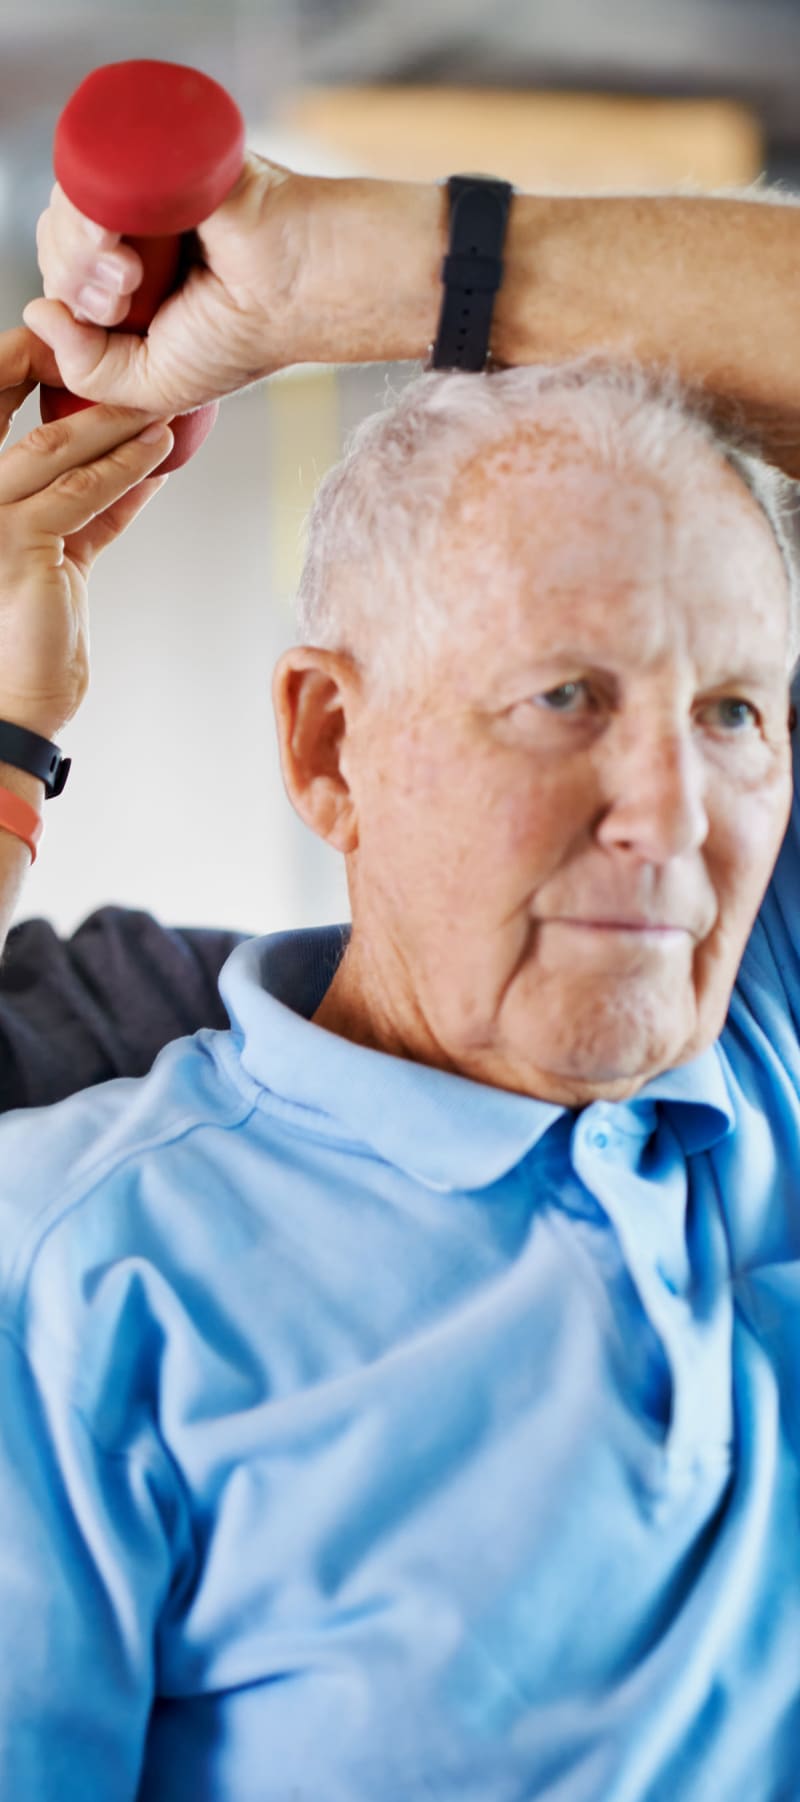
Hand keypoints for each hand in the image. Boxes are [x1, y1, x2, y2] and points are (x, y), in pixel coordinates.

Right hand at [0, 325, 172, 736]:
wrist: (15, 706)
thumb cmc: (35, 639)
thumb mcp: (60, 558)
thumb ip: (87, 511)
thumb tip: (137, 470)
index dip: (28, 372)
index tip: (82, 354)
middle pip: (10, 410)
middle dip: (64, 372)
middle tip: (122, 356)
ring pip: (55, 449)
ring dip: (116, 423)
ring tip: (162, 405)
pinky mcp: (18, 543)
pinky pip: (81, 494)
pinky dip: (125, 470)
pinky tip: (158, 453)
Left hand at [23, 158, 442, 413]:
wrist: (302, 288)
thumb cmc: (246, 338)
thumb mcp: (155, 385)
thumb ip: (91, 372)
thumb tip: (36, 313)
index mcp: (132, 281)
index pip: (64, 277)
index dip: (66, 298)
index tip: (109, 316)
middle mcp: (134, 231)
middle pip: (56, 240)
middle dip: (72, 277)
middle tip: (123, 295)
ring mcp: (144, 188)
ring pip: (66, 205)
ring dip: (80, 253)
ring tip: (131, 275)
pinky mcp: (158, 153)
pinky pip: (91, 170)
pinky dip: (87, 211)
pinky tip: (118, 244)